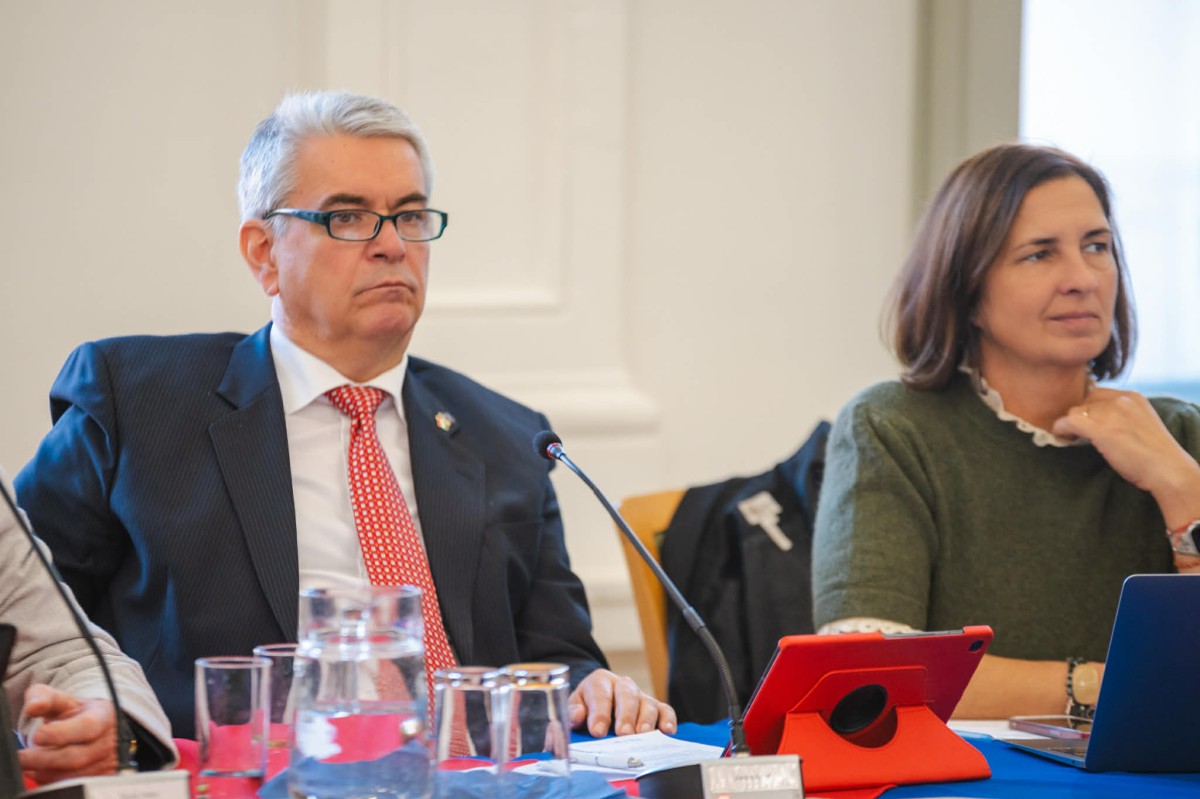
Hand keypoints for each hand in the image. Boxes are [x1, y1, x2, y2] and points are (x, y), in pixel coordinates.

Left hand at [17, 684, 117, 784]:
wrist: (96, 727)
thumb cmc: (76, 712)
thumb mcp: (61, 699)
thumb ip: (43, 697)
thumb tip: (34, 706)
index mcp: (103, 716)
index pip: (86, 727)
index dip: (60, 734)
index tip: (37, 736)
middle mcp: (109, 740)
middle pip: (76, 757)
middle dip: (43, 759)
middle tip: (22, 757)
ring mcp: (107, 762)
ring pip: (73, 775)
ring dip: (45, 772)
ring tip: (29, 764)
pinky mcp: (100, 777)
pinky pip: (74, 786)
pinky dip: (52, 781)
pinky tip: (40, 772)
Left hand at [567, 669, 676, 737]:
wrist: (599, 702)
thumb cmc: (586, 709)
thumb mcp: (573, 707)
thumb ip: (570, 713)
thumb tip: (577, 717)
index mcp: (599, 681)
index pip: (600, 694)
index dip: (599, 713)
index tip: (597, 731)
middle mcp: (622, 685)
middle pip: (627, 696)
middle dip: (626, 716)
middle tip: (623, 734)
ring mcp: (641, 696)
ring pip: (648, 703)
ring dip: (646, 720)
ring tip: (643, 735)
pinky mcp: (655, 707)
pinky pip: (665, 710)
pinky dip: (668, 719)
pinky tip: (667, 731)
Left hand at [1051, 388, 1199, 511]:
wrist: (1166, 469)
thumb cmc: (1154, 455)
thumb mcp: (1139, 424)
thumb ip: (1120, 417)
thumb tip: (1094, 422)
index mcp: (1133, 396)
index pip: (1098, 393)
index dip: (1090, 408)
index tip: (1087, 422)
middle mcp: (1121, 399)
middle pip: (1085, 401)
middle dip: (1081, 416)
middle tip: (1078, 432)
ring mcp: (1110, 412)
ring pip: (1075, 411)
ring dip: (1070, 424)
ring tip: (1071, 437)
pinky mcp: (1100, 428)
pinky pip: (1067, 421)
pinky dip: (1061, 430)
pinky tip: (1063, 438)